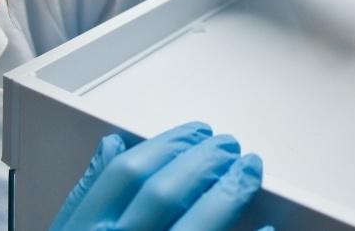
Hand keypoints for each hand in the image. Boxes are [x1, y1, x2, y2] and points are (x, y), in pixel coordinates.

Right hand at [51, 122, 263, 230]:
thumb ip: (87, 193)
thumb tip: (112, 146)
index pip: (127, 174)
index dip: (168, 145)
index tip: (196, 133)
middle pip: (165, 191)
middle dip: (204, 160)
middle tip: (230, 145)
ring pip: (199, 224)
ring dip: (230, 191)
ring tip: (249, 171)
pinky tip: (267, 224)